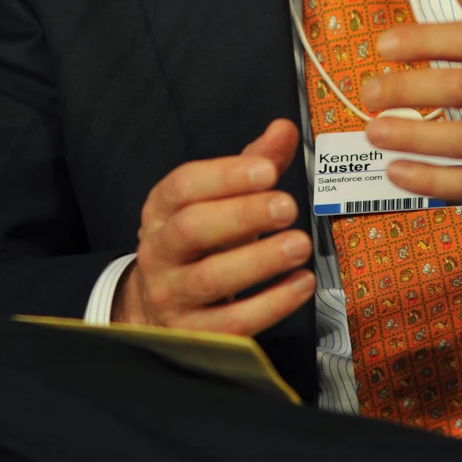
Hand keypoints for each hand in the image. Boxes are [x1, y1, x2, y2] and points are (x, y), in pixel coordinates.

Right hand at [113, 118, 314, 331]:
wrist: (161, 307)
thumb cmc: (202, 243)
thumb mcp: (219, 200)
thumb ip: (254, 163)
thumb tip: (284, 129)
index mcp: (162, 210)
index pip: (184, 186)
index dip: (225, 176)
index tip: (267, 170)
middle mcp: (159, 250)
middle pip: (192, 229)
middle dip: (243, 215)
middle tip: (288, 206)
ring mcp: (171, 295)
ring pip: (210, 278)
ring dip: (259, 261)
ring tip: (300, 245)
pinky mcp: (193, 333)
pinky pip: (231, 322)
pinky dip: (270, 304)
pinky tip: (301, 284)